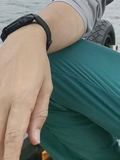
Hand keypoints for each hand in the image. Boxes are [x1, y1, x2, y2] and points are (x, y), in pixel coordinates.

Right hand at [0, 27, 51, 159]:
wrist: (23, 40)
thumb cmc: (38, 64)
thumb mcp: (46, 87)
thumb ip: (39, 114)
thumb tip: (34, 140)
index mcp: (22, 97)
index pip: (13, 134)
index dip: (9, 154)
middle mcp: (3, 97)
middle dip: (1, 150)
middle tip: (7, 157)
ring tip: (4, 146)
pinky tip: (2, 128)